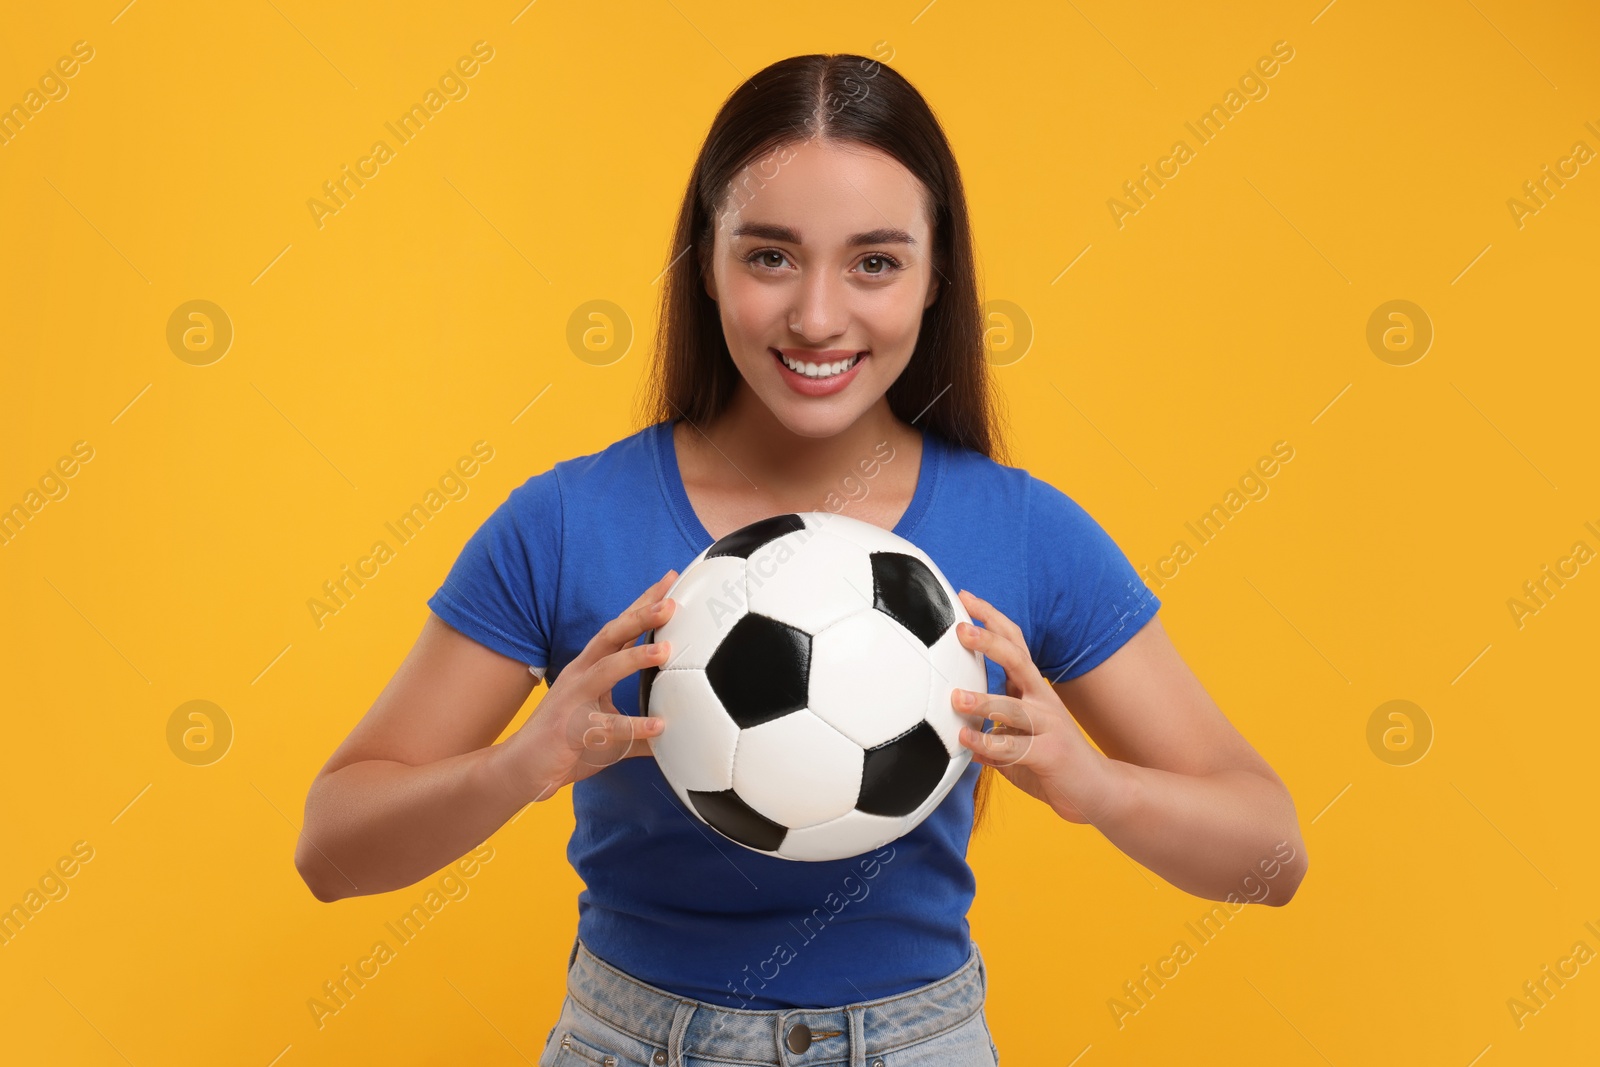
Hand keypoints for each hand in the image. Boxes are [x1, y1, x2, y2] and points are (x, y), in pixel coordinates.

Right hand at [492, 570, 677, 804]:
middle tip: (670, 603)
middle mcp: (581, 676)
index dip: (643, 603)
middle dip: (639, 617)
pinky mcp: (571, 728)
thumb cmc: (567, 743)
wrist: (521, 769)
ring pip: (606, 670)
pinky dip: (634, 725)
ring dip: (635, 657)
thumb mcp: (608, 728)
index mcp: (590, 668)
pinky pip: (606, 725)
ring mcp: (573, 699)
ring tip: (665, 649)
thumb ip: (640, 726)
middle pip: (611, 636)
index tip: (670, 581)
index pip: (620, 628)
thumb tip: (675, 731)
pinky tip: (659, 726)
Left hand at [949, 590, 1117, 824]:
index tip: (964, 598)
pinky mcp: (1051, 753)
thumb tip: (949, 717)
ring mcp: (1049, 724)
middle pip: (1017, 659)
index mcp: (1031, 687)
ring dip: (983, 701)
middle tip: (961, 630)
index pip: (1012, 642)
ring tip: (956, 698)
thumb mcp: (1014, 732)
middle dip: (989, 641)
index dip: (990, 618)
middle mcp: (1041, 698)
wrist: (1094, 790)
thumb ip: (988, 721)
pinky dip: (988, 744)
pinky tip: (967, 741)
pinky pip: (1015, 747)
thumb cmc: (1047, 757)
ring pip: (1013, 706)